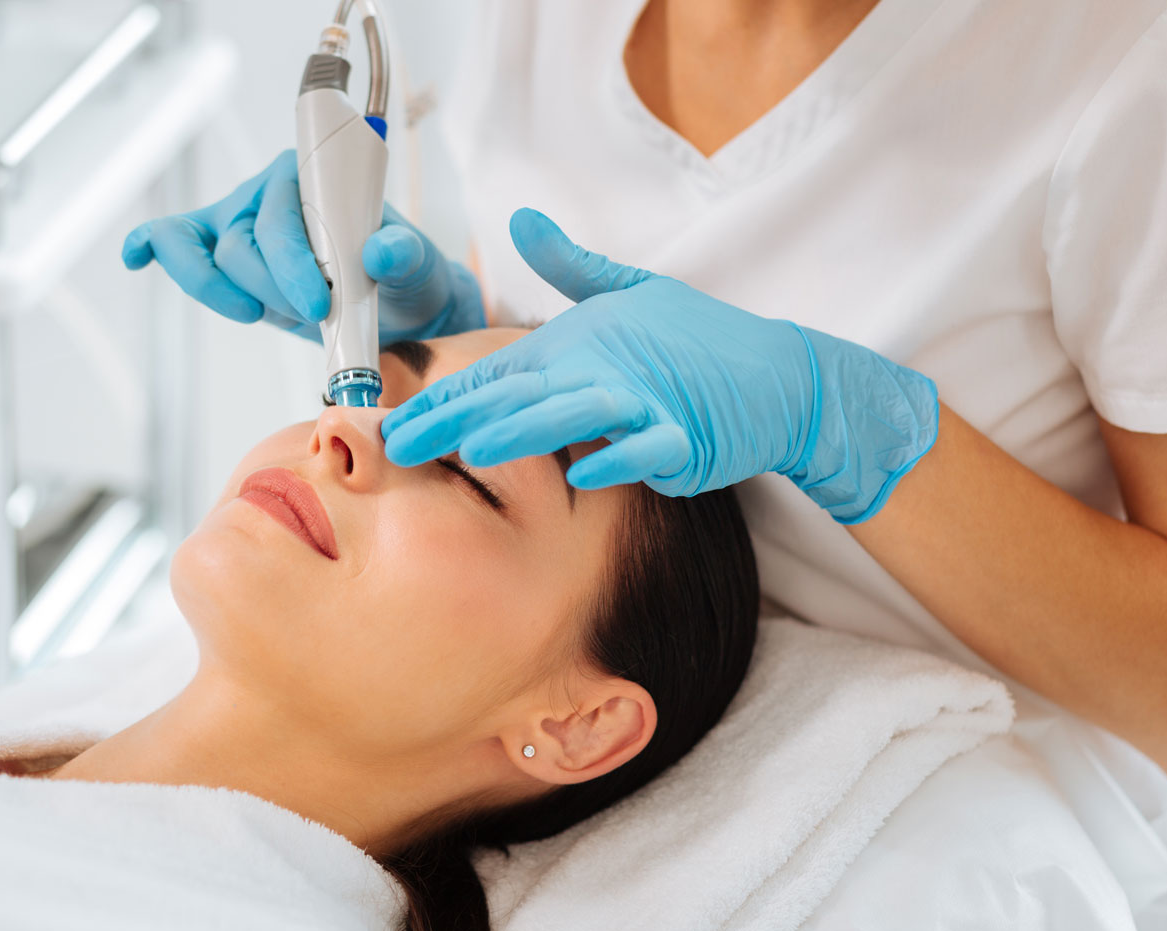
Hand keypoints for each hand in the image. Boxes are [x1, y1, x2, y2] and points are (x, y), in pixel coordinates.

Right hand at [122, 150, 484, 345]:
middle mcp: (267, 194)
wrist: (398, 305)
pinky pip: (174, 242)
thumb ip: (405, 256)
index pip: (281, 216)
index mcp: (312, 178)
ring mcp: (239, 223)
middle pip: (243, 244)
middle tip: (316, 315)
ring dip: (239, 295)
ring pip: (214, 259)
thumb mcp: (418, 267)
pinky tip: (136, 259)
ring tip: (269, 315)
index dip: (290, 263)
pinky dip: (154, 249)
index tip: (318, 302)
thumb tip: (382, 251)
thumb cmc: (403, 277)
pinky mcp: (222, 256)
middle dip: (274, 290)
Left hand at [381, 209, 938, 523]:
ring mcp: (646, 404)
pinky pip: (651, 450)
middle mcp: (602, 371)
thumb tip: (522, 218)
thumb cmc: (697, 341)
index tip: (386, 424)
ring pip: (576, 416)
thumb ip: (570, 263)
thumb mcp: (629, 292)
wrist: (779, 376)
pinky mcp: (688, 436)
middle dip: (453, 424)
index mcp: (576, 345)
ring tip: (474, 450)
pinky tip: (585, 476)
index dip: (440, 399)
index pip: (495, 374)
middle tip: (396, 447)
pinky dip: (621, 460)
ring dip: (525, 433)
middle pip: (517, 398)